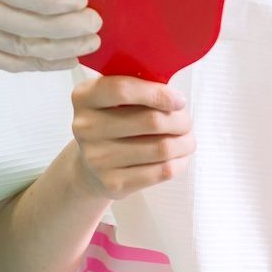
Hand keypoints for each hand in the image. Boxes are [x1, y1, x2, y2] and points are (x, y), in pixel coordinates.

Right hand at [70, 74, 193, 199]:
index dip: (158, 93)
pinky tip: (178, 157)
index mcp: (84, 97)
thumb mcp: (114, 99)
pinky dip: (179, 163)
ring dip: (184, 143)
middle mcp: (85, 127)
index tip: (178, 100)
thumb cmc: (111, 124)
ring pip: (161, 148)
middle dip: (179, 120)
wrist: (90, 166)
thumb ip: (139, 89)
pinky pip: (161, 171)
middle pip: (150, 121)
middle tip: (186, 121)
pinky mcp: (113, 182)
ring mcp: (97, 157)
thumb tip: (175, 99)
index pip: (123, 89)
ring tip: (186, 140)